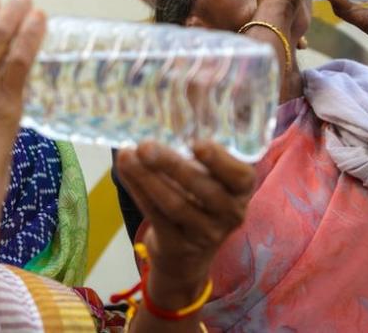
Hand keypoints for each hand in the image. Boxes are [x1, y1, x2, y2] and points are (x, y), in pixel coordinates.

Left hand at [116, 141, 253, 295]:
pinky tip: (125, 172)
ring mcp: (205, 234)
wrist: (188, 255)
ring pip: (174, 204)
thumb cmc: (198, 201)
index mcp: (241, 191)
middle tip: (145, 145)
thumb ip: (199, 155)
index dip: (220, 161)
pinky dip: (138, 191)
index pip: (240, 177)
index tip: (197, 143)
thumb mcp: (210, 179)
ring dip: (147, 177)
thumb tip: (171, 112)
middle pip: (202, 189)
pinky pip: (155, 215)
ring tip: (126, 156)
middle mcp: (230, 214)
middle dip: (171, 165)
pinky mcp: (177, 245)